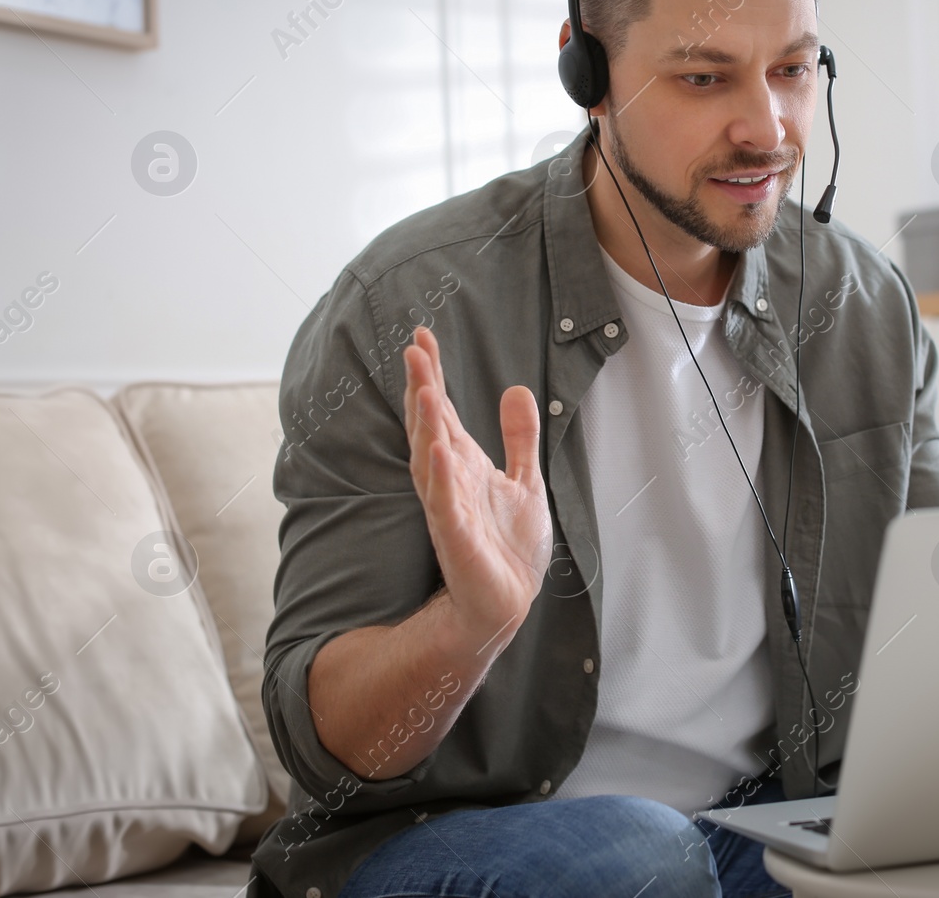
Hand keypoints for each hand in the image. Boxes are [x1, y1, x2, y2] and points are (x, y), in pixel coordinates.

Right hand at [402, 326, 552, 649]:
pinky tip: (438, 450)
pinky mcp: (457, 538)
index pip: (443, 411)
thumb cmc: (509, 546)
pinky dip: (441, 477)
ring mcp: (450, 508)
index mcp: (464, 464)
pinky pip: (445, 504)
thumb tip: (516, 388)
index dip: (432, 375)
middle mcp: (450, 480)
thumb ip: (519, 437)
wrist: (508, 600)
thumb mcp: (525, 480)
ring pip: (431, 459)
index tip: (421, 336)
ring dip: (426, 425)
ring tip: (423, 389)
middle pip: (430, 427)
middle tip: (413, 350)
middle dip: (422, 389)